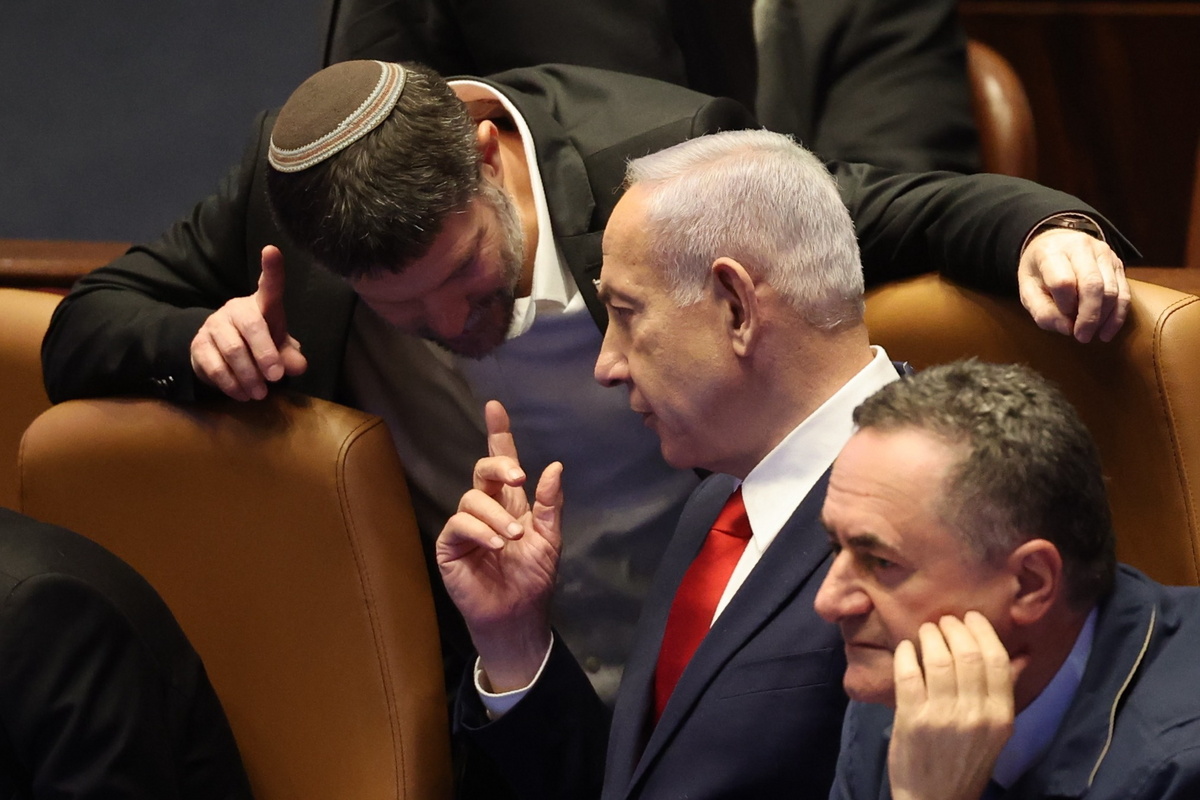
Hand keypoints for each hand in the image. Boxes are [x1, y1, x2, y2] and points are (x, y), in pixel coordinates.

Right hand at [189, 245, 307, 399]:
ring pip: (232, 350)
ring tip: (260, 393)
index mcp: (261, 305)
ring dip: (249, 375)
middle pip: (252, 326)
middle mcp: (236, 309)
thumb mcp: (280, 348)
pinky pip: (214, 366)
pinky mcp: (198, 346)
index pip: (269, 286)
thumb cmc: (259, 344)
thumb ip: (290, 355)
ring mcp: (214, 326)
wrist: (221, 353)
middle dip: (266, 353)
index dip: (272, 269)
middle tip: (276, 377)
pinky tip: (242, 394)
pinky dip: (231, 384)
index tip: (272, 250)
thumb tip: (298, 366)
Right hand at [436, 400, 562, 691]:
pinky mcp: (450, 546)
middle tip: (517, 477)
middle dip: (498, 465)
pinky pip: (459, 524)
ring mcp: (466, 526)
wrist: (518, 614)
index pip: (501, 462)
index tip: (495, 407)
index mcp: (510, 502)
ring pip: (472, 498)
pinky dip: (479, 530)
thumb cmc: (533, 578)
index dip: (498, 434)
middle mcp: (485, 508)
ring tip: (512, 538)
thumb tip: (554, 466)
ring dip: (496, 515)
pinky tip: (496, 544)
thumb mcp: (550, 538)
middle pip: (482, 470)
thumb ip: (550, 504)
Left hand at [888, 612, 1013, 799]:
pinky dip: (906, 654)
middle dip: (954, 628)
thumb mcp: (995, 733)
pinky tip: (905, 649)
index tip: (970, 617)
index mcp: (1001, 716)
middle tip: (944, 621)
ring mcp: (942, 716)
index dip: (982, 631)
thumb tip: (1018, 655)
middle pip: (967, 654)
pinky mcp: (912, 719)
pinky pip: (908, 673)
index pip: (996, 660)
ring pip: (938, 659)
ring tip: (926, 631)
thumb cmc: (965, 762)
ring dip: (930, 636)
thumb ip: (1001, 694)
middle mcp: (975, 714)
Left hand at [1018, 228, 1128, 343]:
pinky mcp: (1118, 263)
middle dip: (1089, 316)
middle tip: (1082, 337)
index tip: (1062, 318)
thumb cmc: (1039, 272)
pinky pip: (1124, 292)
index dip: (1065, 306)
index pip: (1063, 282)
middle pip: (1093, 285)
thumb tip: (1068, 329)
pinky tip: (1106, 332)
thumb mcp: (1028, 291)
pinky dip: (1117, 316)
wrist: (1054, 244)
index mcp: (1051, 252)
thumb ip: (1043, 312)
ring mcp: (1103, 253)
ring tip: (1091, 335)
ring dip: (1104, 318)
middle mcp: (1080, 247)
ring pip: (1112, 289)